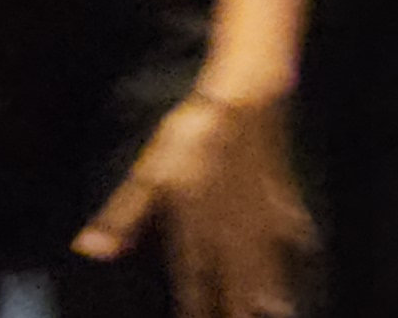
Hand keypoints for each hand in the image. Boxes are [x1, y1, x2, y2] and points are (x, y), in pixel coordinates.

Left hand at [72, 93, 308, 317]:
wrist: (242, 100)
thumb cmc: (189, 135)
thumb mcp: (147, 174)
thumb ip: (123, 216)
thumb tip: (91, 249)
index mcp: (196, 227)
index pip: (195, 282)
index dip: (197, 308)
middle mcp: (230, 228)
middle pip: (237, 280)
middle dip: (239, 309)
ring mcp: (259, 211)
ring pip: (268, 260)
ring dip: (272, 289)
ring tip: (281, 312)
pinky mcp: (278, 190)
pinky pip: (290, 223)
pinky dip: (298, 238)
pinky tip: (306, 245)